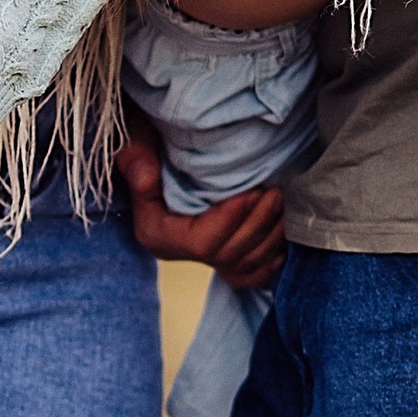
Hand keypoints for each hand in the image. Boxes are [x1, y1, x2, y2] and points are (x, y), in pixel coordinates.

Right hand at [119, 114, 287, 291]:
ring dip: (270, 236)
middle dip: (257, 225)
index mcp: (157, 233)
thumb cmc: (150, 143)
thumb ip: (135, 157)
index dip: (229, 221)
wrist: (162, 149)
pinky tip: (282, 231)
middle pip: (228, 255)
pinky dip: (272, 258)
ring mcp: (202, 258)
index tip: (251, 192)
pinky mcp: (223, 257)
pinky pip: (253, 274)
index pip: (201, 243)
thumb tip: (146, 173)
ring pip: (245, 265)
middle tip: (275, 192)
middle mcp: (179, 252)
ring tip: (282, 202)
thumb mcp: (135, 142)